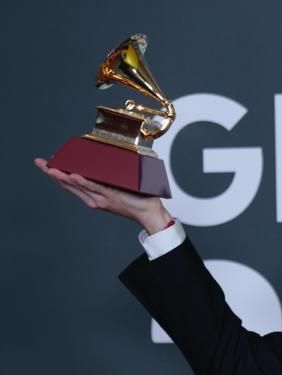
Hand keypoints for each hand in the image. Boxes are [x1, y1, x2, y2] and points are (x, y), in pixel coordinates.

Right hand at [33, 157, 172, 234]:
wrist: (148, 214)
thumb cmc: (136, 201)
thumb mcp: (118, 186)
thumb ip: (109, 177)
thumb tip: (106, 161)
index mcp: (93, 195)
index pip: (71, 184)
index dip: (57, 174)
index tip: (47, 164)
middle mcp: (94, 198)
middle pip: (68, 185)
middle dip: (53, 173)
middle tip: (40, 163)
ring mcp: (101, 197)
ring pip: (78, 186)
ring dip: (63, 177)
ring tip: (51, 168)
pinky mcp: (111, 196)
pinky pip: (95, 188)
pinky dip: (84, 182)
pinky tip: (73, 176)